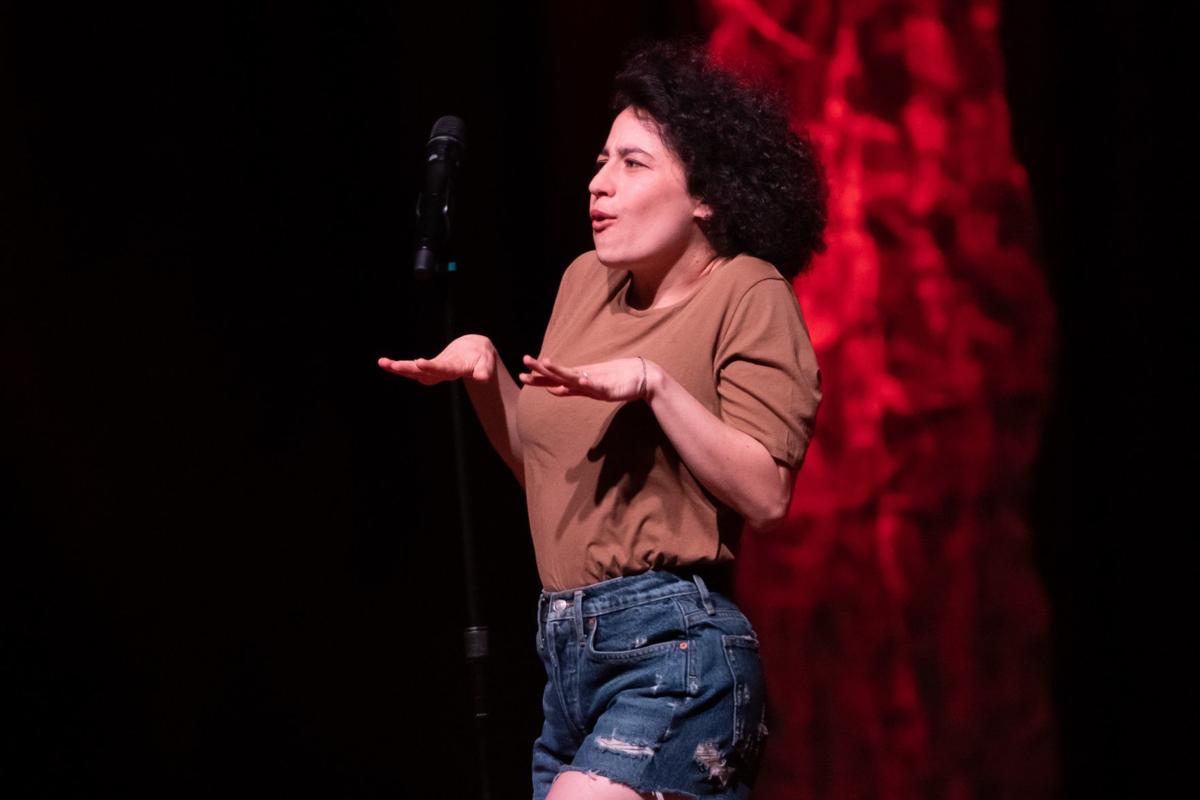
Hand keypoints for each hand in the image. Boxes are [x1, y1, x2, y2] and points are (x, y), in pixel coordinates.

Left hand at [378, 334, 496, 384]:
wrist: (476, 356)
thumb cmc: (482, 358)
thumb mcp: (486, 363)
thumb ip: (484, 370)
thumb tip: (482, 377)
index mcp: (456, 370)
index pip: (443, 369)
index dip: (432, 367)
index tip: (420, 363)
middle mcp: (442, 373)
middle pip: (424, 372)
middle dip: (409, 368)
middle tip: (394, 365)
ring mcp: (433, 371)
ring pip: (414, 371)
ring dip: (398, 367)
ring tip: (383, 363)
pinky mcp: (428, 368)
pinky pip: (411, 368)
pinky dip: (398, 366)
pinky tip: (385, 363)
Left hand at [519, 354, 647, 402]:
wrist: (643, 376)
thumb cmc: (616, 381)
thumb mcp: (589, 389)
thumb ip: (571, 389)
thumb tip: (551, 389)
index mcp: (579, 379)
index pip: (554, 380)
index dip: (539, 378)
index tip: (522, 376)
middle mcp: (584, 379)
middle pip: (559, 375)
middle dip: (542, 370)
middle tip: (525, 360)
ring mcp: (595, 382)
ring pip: (573, 376)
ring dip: (559, 370)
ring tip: (545, 363)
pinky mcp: (608, 388)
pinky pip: (596, 385)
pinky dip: (587, 382)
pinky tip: (580, 380)